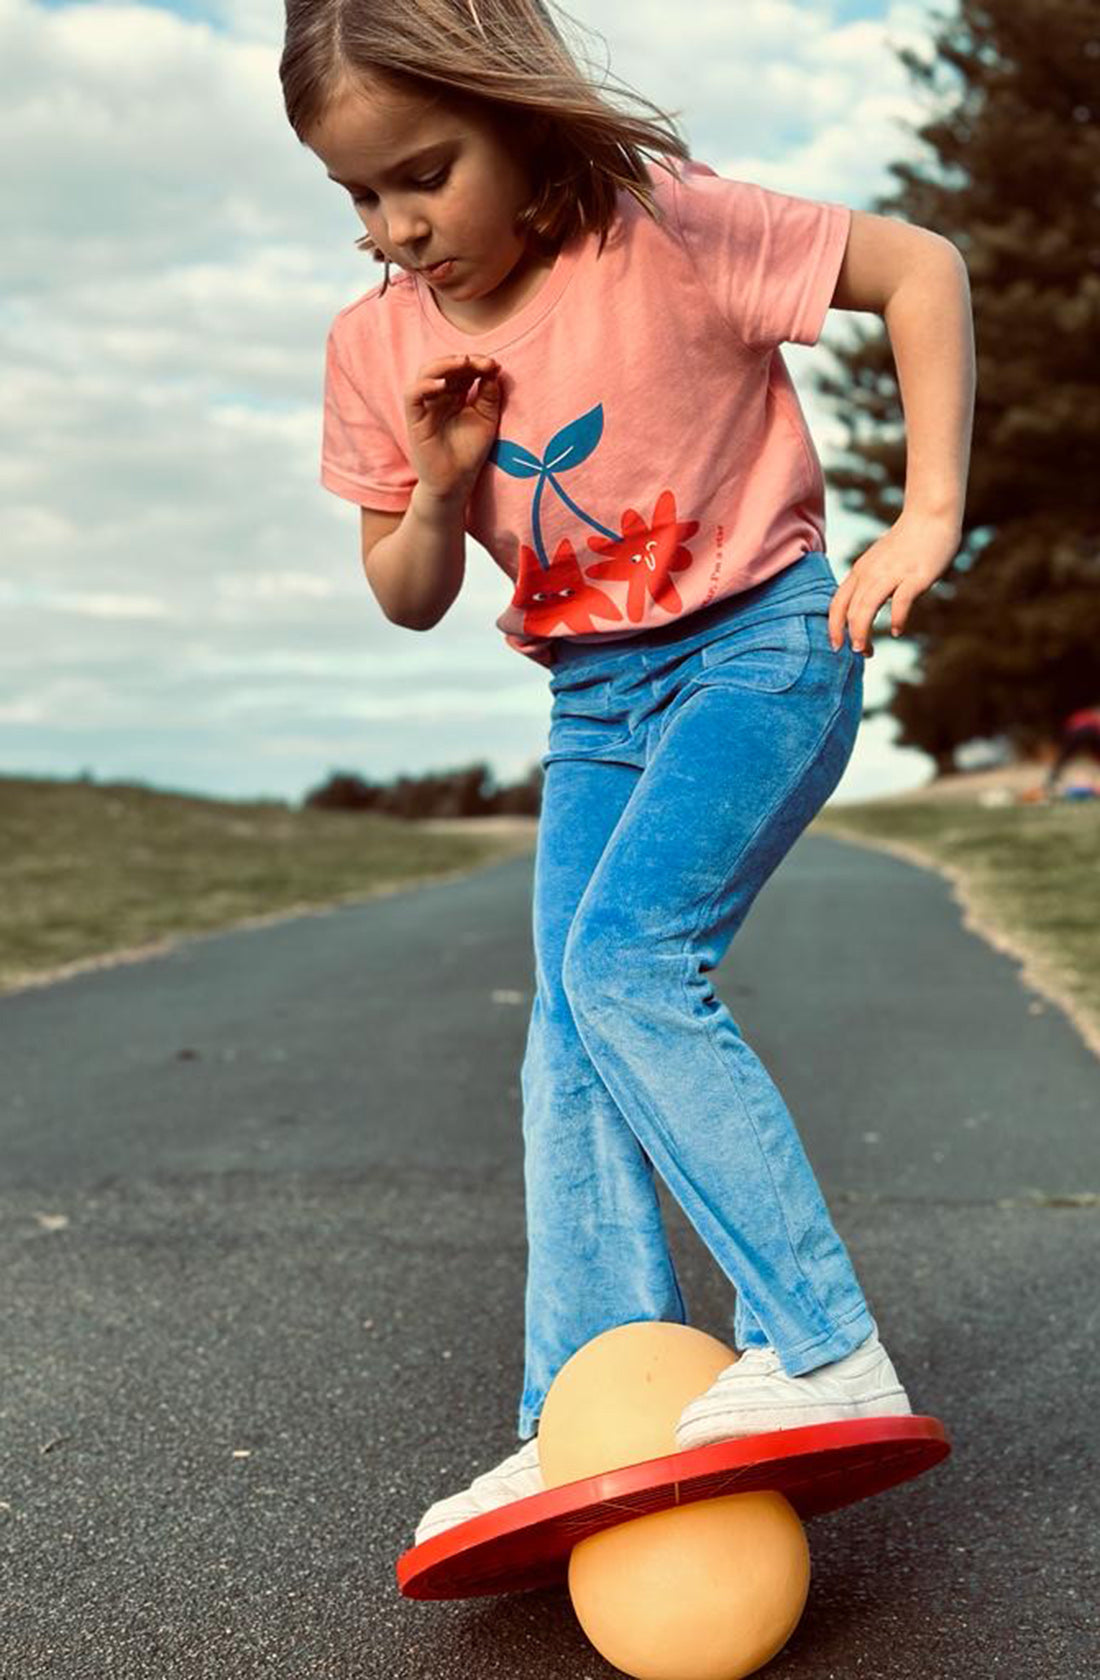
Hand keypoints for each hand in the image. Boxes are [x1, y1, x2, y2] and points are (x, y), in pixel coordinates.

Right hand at [404, 353, 501, 502]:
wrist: (455, 482)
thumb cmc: (469, 453)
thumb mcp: (487, 420)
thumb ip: (489, 395)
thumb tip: (493, 368)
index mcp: (457, 395)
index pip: (463, 369)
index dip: (478, 363)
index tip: (495, 365)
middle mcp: (440, 396)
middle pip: (446, 366)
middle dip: (464, 360)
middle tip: (483, 362)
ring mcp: (426, 406)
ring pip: (426, 373)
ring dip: (444, 364)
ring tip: (463, 363)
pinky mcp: (414, 419)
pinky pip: (413, 395)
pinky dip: (425, 385)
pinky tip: (442, 384)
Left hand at [827, 510, 960, 656]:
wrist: (929, 515)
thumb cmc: (906, 543)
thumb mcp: (878, 563)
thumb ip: (869, 584)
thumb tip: (864, 611)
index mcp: (860, 571)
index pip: (837, 604)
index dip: (834, 627)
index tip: (837, 646)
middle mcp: (871, 573)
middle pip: (850, 610)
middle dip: (850, 636)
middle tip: (859, 653)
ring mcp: (892, 574)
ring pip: (867, 607)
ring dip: (863, 632)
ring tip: (866, 650)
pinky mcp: (914, 576)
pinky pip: (900, 602)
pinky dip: (897, 619)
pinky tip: (897, 630)